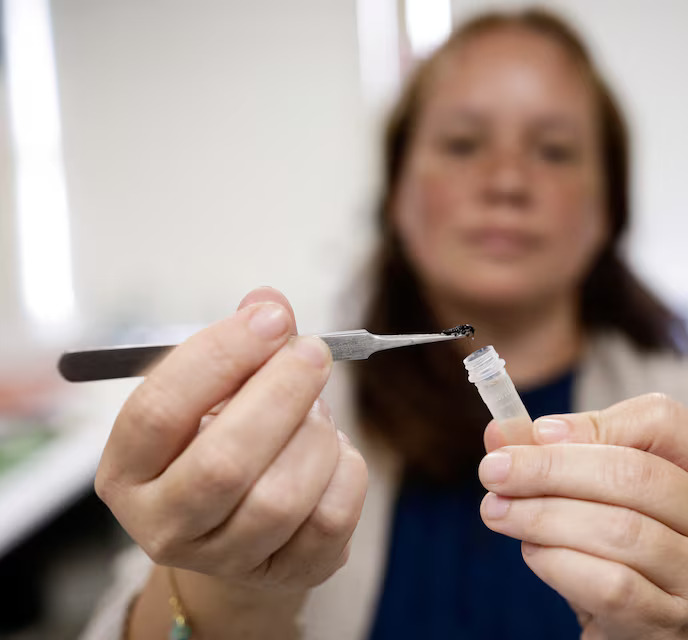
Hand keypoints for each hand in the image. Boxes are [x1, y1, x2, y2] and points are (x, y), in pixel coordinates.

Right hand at [95, 287, 366, 592]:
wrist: (238, 532)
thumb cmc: (222, 445)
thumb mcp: (213, 396)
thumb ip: (240, 348)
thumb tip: (269, 303)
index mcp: (128, 470)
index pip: (158, 410)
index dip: (220, 355)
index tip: (270, 319)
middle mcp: (164, 523)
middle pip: (223, 463)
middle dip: (280, 394)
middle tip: (313, 352)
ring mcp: (223, 559)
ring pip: (282, 497)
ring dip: (315, 435)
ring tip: (316, 412)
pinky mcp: (284, 574)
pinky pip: (331, 518)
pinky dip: (345, 470)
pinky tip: (333, 452)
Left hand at [479, 394, 687, 639]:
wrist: (656, 625)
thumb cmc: (624, 541)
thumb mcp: (600, 489)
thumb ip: (555, 452)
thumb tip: (499, 430)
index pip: (661, 419)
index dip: (594, 422)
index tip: (536, 433)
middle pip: (633, 474)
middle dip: (551, 469)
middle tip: (493, 471)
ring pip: (619, 530)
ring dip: (544, 517)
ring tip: (499, 512)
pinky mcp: (673, 618)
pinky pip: (611, 584)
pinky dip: (559, 563)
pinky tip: (532, 552)